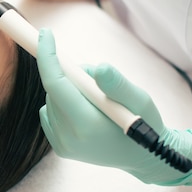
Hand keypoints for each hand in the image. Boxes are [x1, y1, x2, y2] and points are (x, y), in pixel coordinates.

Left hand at [36, 28, 191, 184]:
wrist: (144, 157)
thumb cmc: (146, 123)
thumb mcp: (140, 99)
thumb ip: (118, 84)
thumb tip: (97, 68)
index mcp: (86, 124)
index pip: (55, 84)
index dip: (48, 56)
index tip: (46, 34)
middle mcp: (68, 137)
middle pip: (53, 90)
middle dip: (68, 74)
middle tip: (94, 79)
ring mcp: (61, 144)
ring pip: (51, 99)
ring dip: (68, 89)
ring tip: (97, 100)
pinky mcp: (59, 147)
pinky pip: (51, 111)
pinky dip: (64, 102)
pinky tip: (87, 111)